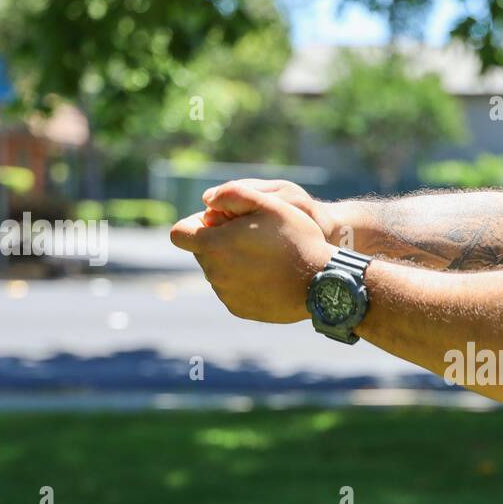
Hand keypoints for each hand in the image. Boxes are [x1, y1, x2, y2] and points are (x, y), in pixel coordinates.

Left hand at [170, 188, 331, 323]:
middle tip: (253, 237)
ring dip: (232, 261)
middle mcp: (214, 273)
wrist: (322, 283)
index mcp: (214, 246)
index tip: (221, 222)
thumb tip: (206, 200)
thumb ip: (232, 194)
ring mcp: (226, 294)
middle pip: (202, 252)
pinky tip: (268, 275)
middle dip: (219, 241)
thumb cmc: (297, 239)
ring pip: (217, 271)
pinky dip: (243, 281)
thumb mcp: (269, 203)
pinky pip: (231, 290)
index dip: (196, 224)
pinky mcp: (239, 309)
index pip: (180, 233)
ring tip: (265, 257)